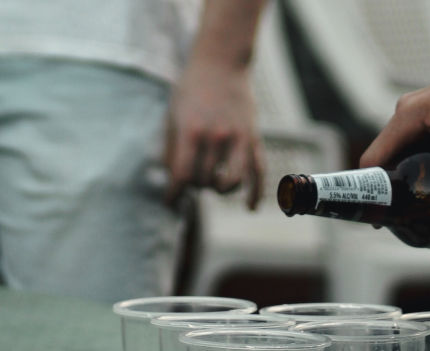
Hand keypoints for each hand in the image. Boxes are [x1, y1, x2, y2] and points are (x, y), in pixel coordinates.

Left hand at [163, 60, 263, 210]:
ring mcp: (238, 138)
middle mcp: (216, 137)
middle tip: (192, 178)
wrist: (220, 63)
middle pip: (204, 180)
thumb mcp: (172, 116)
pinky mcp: (253, 138)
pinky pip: (258, 172)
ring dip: (220, 190)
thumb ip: (171, 149)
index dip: (173, 194)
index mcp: (191, 131)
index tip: (170, 202)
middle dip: (195, 185)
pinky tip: (249, 208)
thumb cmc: (191, 90)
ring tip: (215, 184)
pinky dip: (256, 193)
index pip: (181, 175)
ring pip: (231, 182)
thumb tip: (172, 181)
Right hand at [360, 18, 429, 225]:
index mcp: (407, 117)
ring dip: (413, 181)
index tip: (382, 219)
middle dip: (396, 191)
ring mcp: (422, 114)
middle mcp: (408, 113)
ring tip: (425, 210)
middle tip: (408, 220)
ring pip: (407, 156)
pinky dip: (428, 169)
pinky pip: (422, 148)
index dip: (373, 191)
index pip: (373, 160)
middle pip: (388, 161)